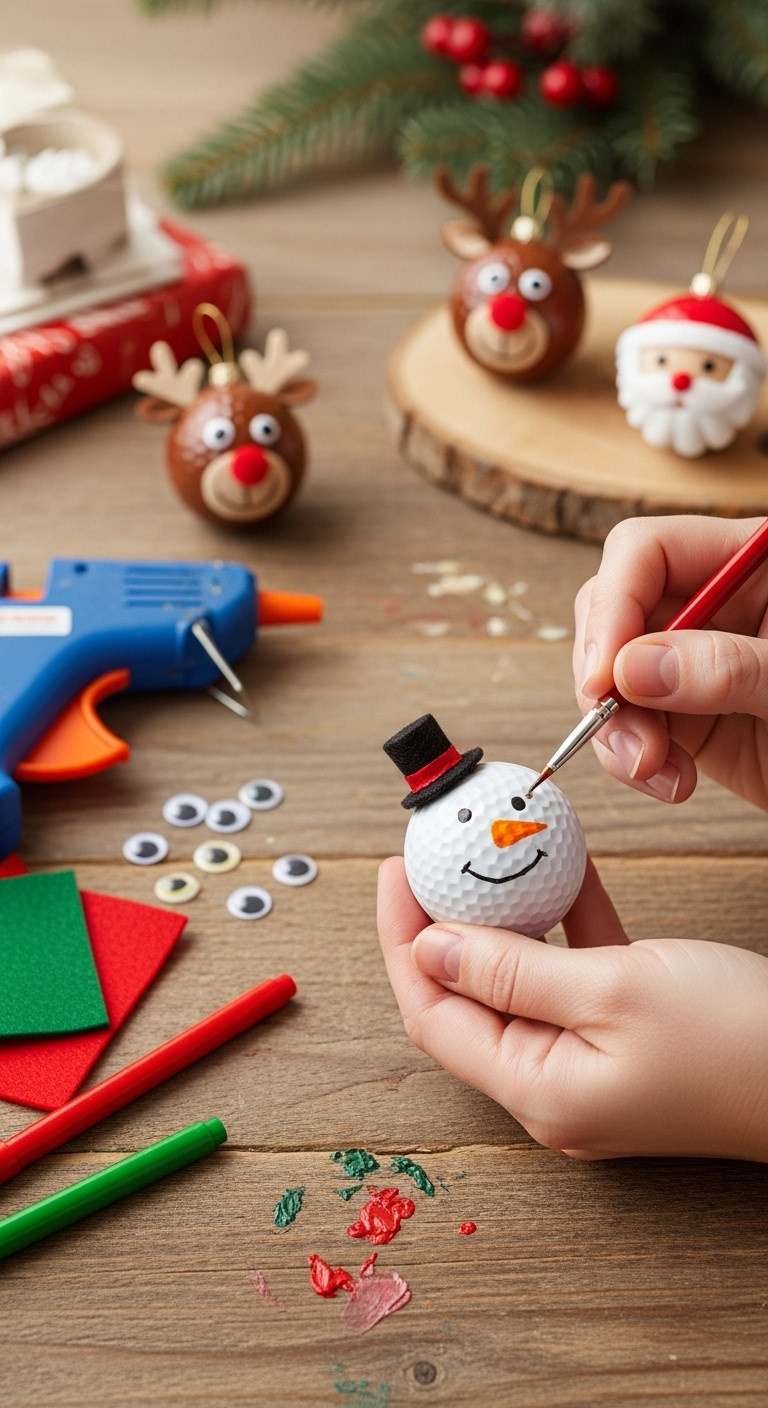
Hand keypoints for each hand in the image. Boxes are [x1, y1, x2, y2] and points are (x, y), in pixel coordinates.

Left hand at [377, 855, 767, 1160]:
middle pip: (467, 997)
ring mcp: (590, 1065)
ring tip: (483, 855)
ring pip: (520, 980)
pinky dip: (565, 924)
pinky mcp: (627, 1041)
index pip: (433, 1012)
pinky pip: (576, 976)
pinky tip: (562, 870)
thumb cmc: (737, 1044)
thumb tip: (432, 946)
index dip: (402, 941)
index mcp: (538, 1091)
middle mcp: (553, 1087)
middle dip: (442, 923)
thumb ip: (513, 970)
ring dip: (503, 916)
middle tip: (431, 857)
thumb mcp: (614, 988)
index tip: (397, 872)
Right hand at [573, 514, 767, 809]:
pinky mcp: (692, 716)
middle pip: (617, 607)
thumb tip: (633, 668)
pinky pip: (632, 724)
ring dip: (616, 727)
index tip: (605, 675)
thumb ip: (732, 668)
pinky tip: (668, 782)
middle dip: (604, 672)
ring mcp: (701, 660)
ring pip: (612, 674)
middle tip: (617, 727)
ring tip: (653, 771)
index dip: (615, 604)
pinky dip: (633, 758)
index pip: (648, 550)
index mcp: (757, 562)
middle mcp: (719, 603)